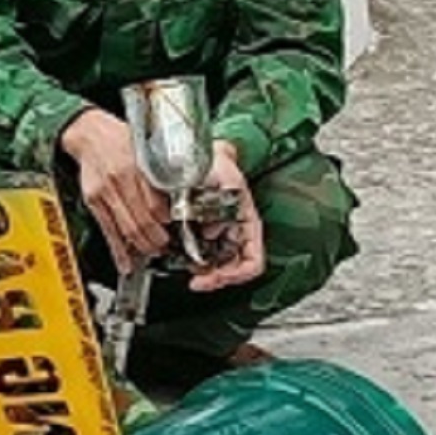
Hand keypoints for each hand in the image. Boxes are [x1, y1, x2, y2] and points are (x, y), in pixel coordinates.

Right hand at [60, 109, 170, 269]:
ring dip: (142, 246)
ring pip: (127, 228)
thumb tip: (179, 197)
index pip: (155, 203)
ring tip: (152, 251)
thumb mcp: (146, 149)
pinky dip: (117, 250)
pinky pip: (107, 230)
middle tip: (166, 245)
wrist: (90, 132)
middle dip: (157, 239)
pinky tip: (125, 263)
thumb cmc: (120, 138)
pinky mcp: (93, 201)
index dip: (167, 221)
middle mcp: (120, 179)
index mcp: (137, 165)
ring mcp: (104, 192)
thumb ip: (160, 172)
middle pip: (142, 220)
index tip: (176, 227)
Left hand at [188, 142, 265, 293]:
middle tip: (196, 280)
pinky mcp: (203, 233)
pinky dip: (193, 262)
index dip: (235, 275)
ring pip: (218, 267)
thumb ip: (227, 196)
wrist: (198, 154)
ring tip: (188, 270)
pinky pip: (202, 256)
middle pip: (233, 270)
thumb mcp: (227, 175)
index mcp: (248, 223)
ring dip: (204, 274)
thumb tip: (215, 226)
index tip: (213, 277)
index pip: (252, 262)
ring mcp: (220, 234)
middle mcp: (236, 232)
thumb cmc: (216, 162)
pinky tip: (182, 259)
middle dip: (215, 279)